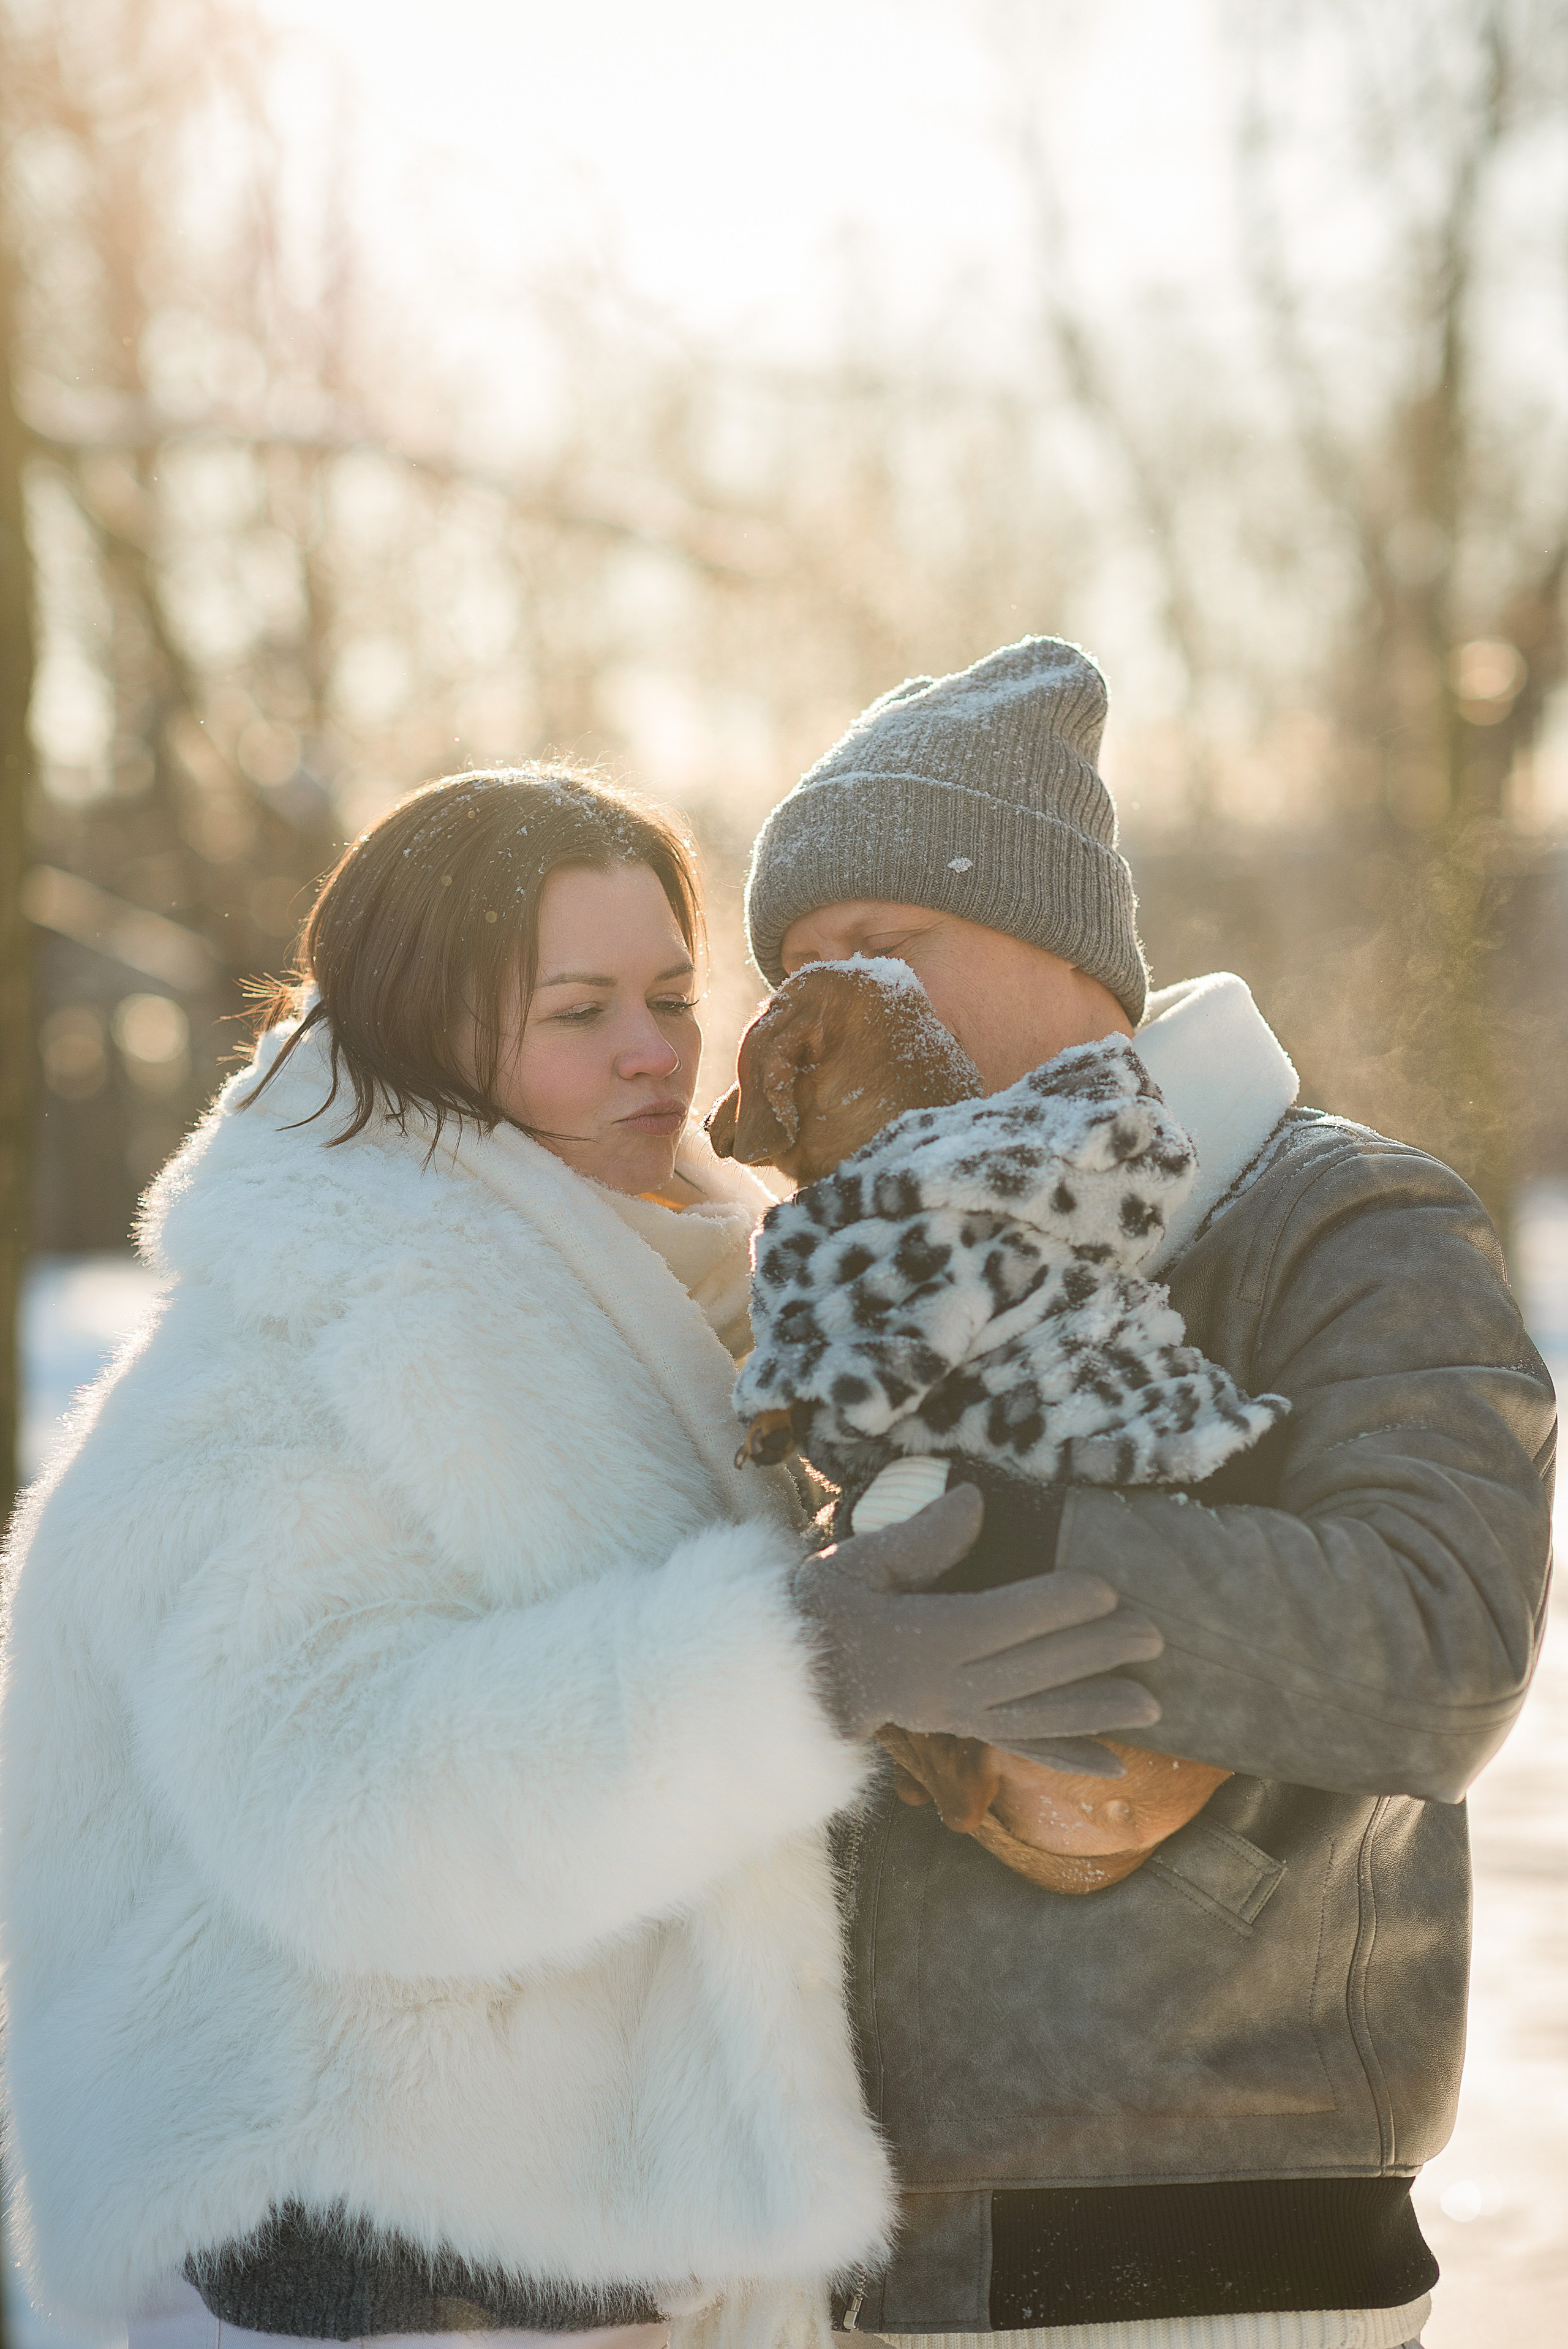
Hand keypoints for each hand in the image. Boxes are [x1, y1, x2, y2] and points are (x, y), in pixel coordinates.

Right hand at [792, 1486, 1164, 1751]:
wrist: (795, 1676)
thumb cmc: (828, 1607)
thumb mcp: (861, 1562)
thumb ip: (920, 1537)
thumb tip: (974, 1500)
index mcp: (923, 1638)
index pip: (1001, 1622)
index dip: (1055, 1606)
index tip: (1105, 1589)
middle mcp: (946, 1686)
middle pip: (1032, 1673)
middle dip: (1096, 1655)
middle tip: (1153, 1635)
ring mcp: (956, 1716)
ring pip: (1037, 1720)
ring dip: (1097, 1713)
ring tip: (1153, 1707)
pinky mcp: (961, 1731)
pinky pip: (1020, 1749)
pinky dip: (1068, 1759)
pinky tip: (1114, 1767)